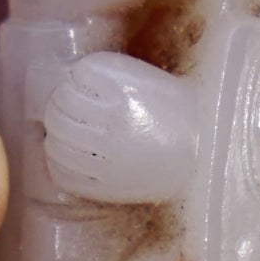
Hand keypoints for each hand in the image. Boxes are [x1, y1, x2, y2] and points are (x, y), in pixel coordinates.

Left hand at [43, 52, 196, 202]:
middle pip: (61, 106)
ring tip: (66, 128)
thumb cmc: (177, 112)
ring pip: (57, 139)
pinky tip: (66, 153)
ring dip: (55, 130)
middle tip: (66, 102)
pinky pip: (63, 172)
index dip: (74, 75)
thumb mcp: (149, 81)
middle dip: (59, 101)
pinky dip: (57, 160)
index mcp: (127, 93)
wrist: (204, 154)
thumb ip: (111, 76)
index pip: (77, 75)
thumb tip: (70, 79)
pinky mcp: (105, 185)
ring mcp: (108, 157)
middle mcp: (115, 124)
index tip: (78, 80)